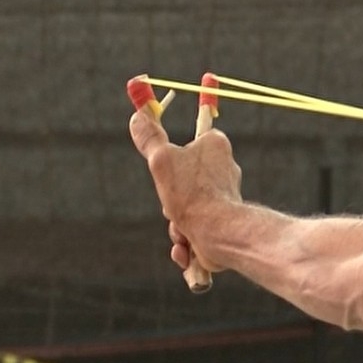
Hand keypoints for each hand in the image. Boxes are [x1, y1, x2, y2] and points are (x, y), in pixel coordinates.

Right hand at [129, 110, 242, 268]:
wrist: (220, 234)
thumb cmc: (192, 194)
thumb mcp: (162, 160)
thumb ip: (149, 139)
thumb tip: (137, 116)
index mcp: (215, 146)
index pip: (194, 140)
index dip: (173, 154)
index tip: (162, 160)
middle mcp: (225, 170)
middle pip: (184, 180)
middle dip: (170, 198)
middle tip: (171, 203)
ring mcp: (225, 199)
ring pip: (187, 208)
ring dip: (176, 224)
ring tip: (181, 228)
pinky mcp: (223, 225)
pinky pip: (196, 231)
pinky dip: (186, 243)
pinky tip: (185, 247)